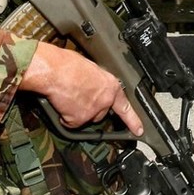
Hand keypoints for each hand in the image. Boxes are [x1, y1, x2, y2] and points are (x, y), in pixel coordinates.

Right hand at [19, 41, 142, 135]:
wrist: (54, 70)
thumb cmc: (68, 64)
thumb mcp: (91, 69)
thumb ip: (96, 82)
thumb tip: (92, 86)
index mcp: (111, 85)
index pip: (125, 107)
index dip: (133, 120)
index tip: (138, 130)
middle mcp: (105, 100)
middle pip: (100, 113)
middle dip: (90, 108)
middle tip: (77, 96)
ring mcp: (93, 111)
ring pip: (86, 118)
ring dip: (77, 112)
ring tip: (67, 96)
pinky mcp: (79, 119)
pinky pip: (71, 123)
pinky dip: (65, 117)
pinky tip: (62, 103)